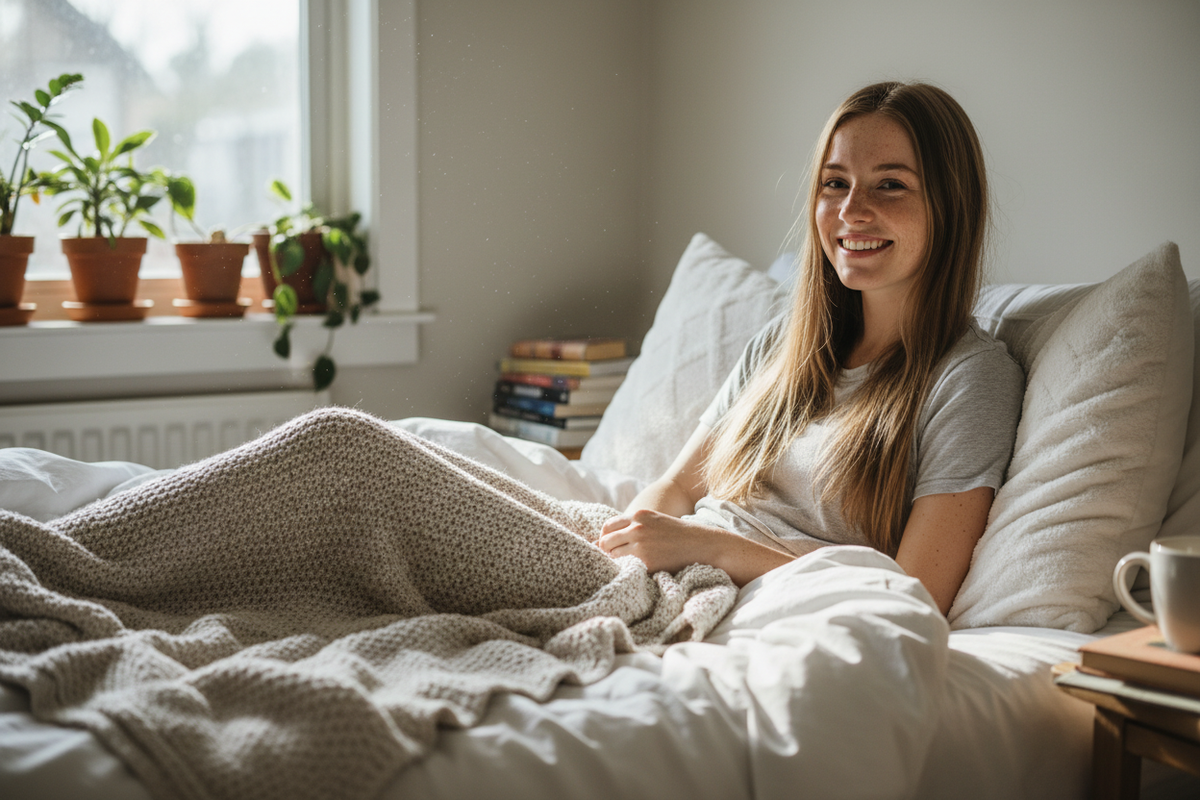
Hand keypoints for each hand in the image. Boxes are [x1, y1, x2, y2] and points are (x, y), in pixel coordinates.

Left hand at [598, 509, 721, 574]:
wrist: (702, 544)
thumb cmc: (678, 534)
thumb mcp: (656, 521)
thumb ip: (635, 526)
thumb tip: (606, 538)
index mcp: (639, 515)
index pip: (608, 527)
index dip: (606, 538)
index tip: (610, 547)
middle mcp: (637, 528)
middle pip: (606, 542)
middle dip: (607, 551)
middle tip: (615, 559)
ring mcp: (640, 545)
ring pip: (613, 556)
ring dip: (616, 561)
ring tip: (627, 565)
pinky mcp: (646, 562)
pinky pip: (626, 567)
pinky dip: (627, 569)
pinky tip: (635, 570)